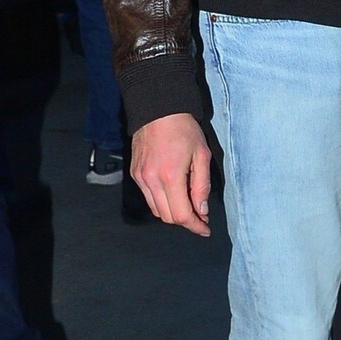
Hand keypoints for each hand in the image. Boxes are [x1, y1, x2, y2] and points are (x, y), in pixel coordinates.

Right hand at [130, 114, 211, 233]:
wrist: (157, 110)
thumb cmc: (183, 129)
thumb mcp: (201, 155)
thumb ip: (202, 185)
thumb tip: (202, 211)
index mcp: (170, 176)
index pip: (181, 215)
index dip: (195, 226)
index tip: (205, 229)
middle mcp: (151, 181)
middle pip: (167, 217)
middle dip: (185, 221)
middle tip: (200, 217)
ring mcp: (140, 178)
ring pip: (156, 210)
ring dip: (173, 213)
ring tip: (188, 205)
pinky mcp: (135, 174)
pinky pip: (148, 198)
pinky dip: (161, 202)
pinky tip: (174, 194)